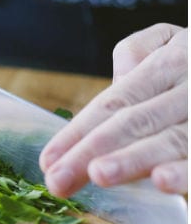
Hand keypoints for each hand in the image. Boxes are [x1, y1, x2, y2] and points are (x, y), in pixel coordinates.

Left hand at [41, 24, 187, 196]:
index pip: (117, 101)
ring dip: (137, 158)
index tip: (47, 161)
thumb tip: (121, 74)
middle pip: (136, 121)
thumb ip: (144, 51)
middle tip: (58, 179)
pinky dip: (188, 171)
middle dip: (93, 152)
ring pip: (174, 137)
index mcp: (175, 60)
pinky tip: (164, 182)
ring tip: (101, 175)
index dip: (79, 132)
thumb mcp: (180, 41)